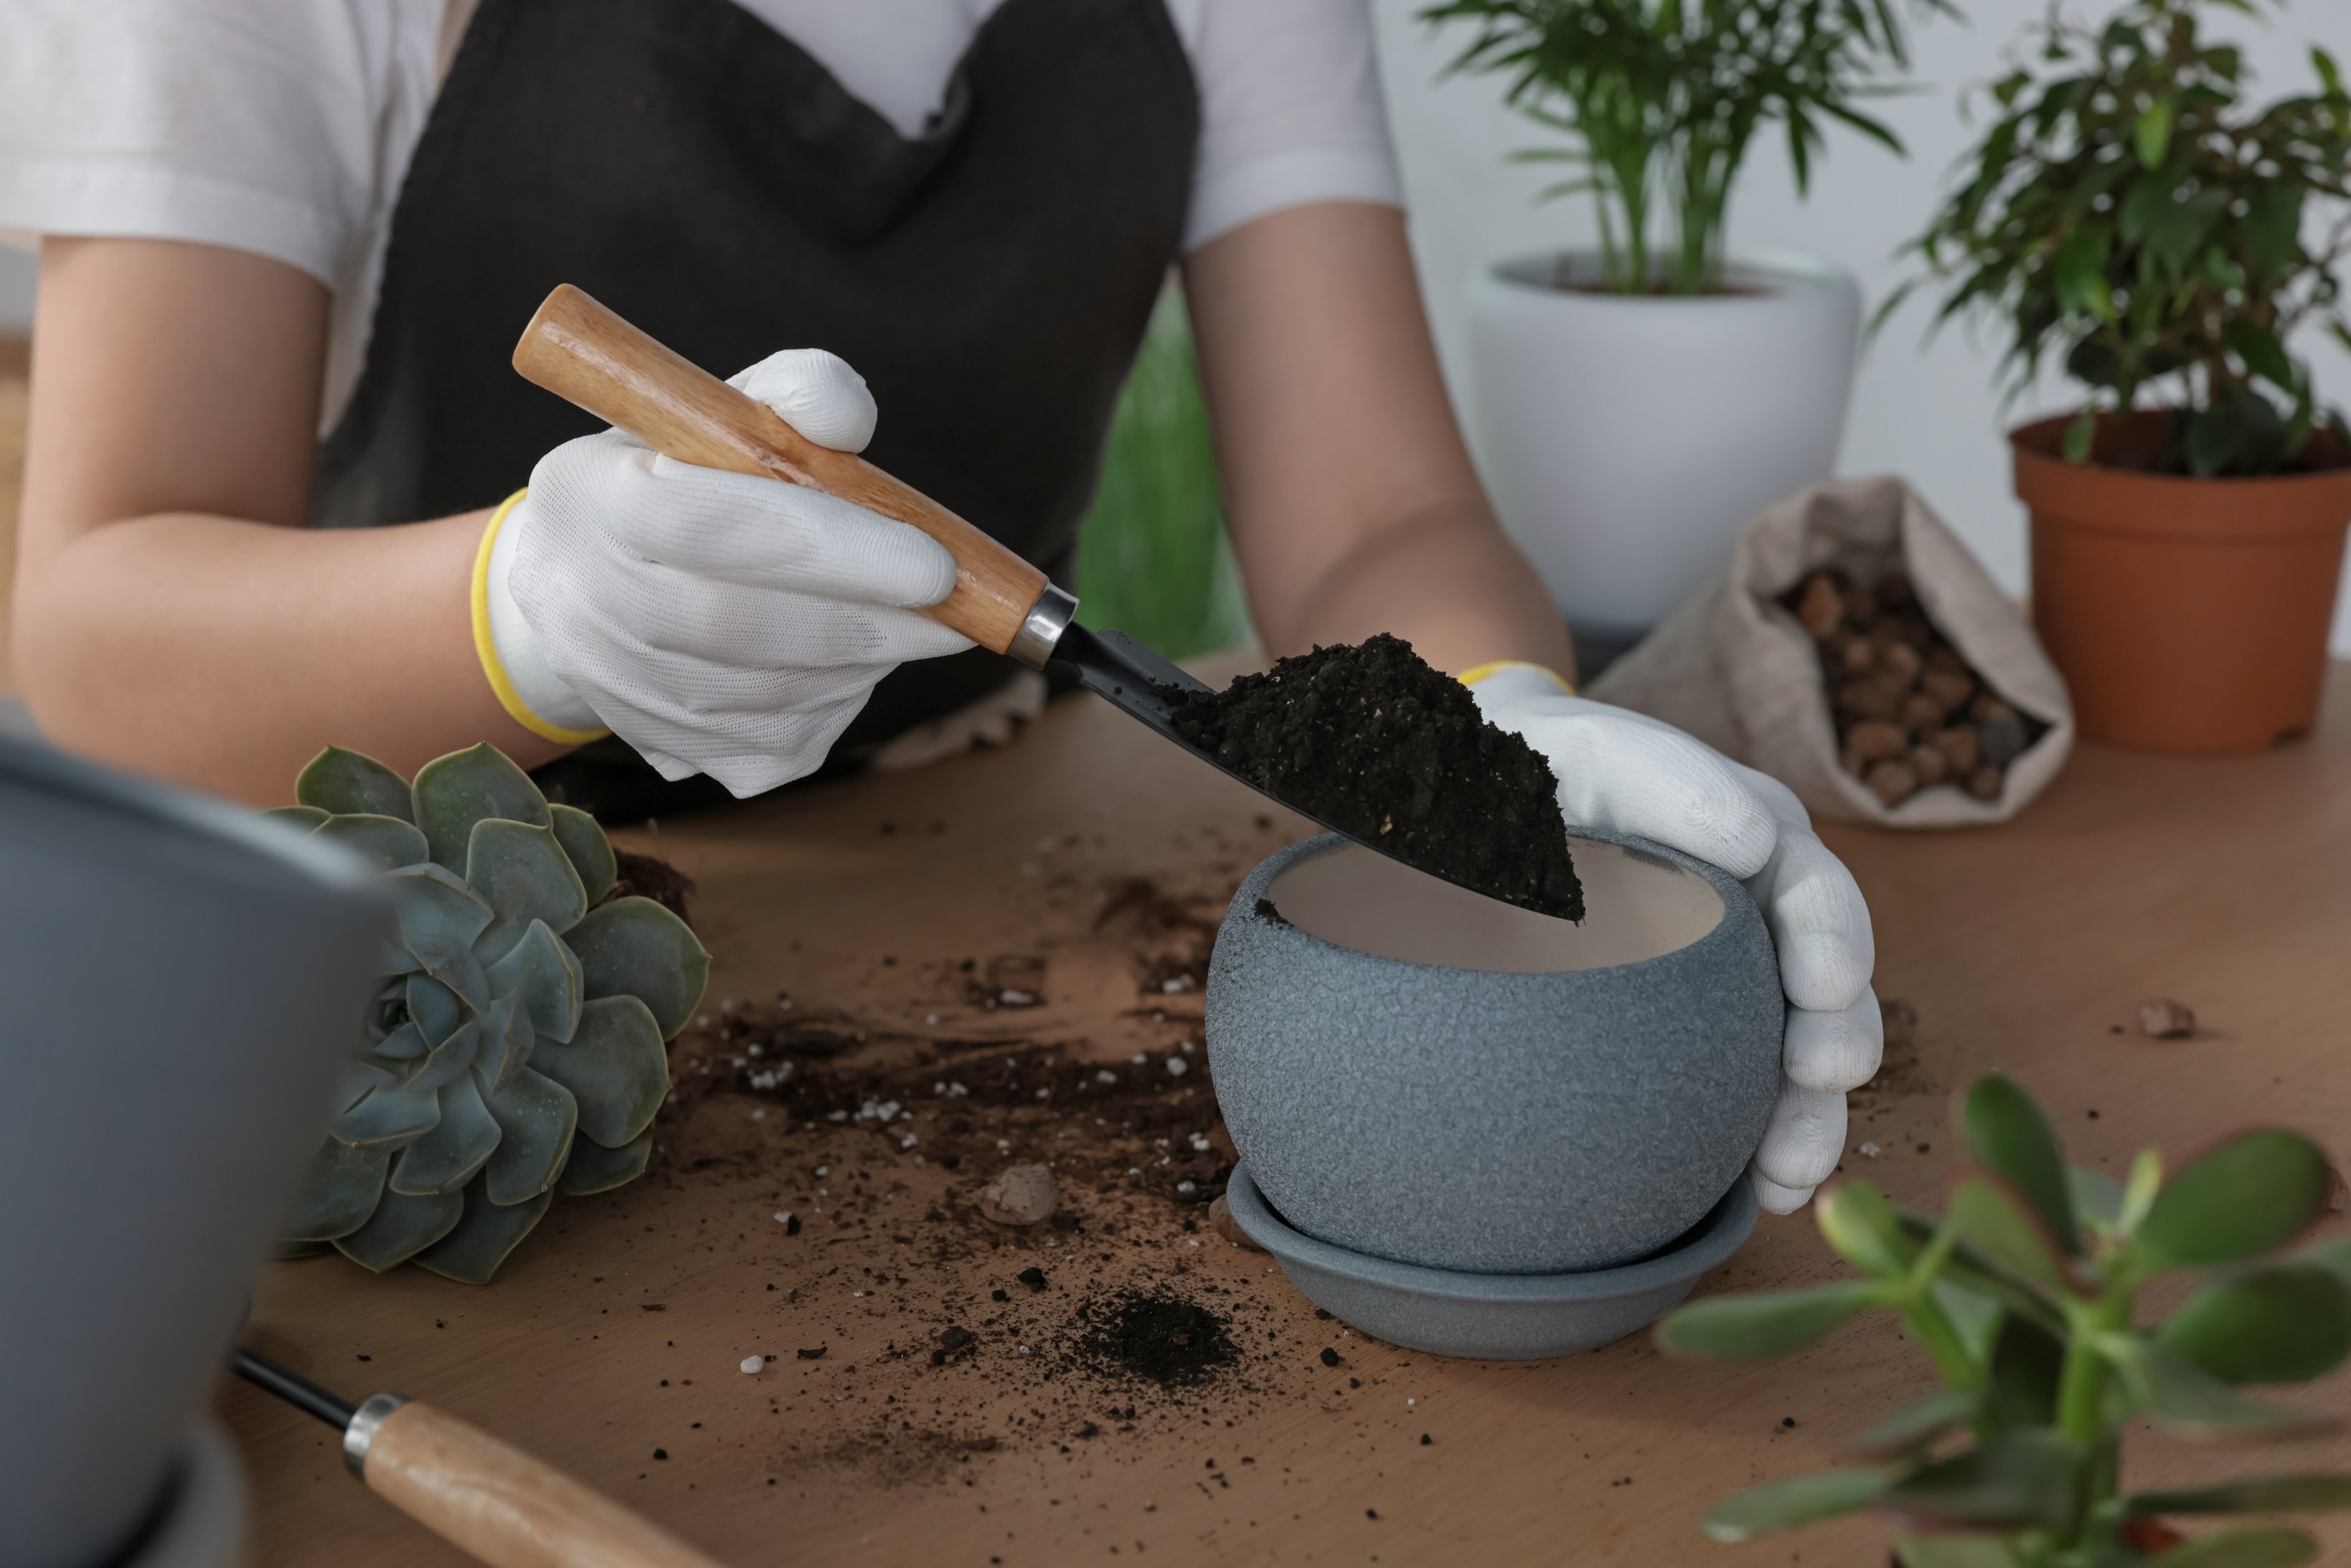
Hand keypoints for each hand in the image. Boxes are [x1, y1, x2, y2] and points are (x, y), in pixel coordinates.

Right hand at [482, 350, 970, 796]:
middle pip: (738, 626)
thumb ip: (796, 394)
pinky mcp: (665, 748)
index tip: (935, 561)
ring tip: (915, 624)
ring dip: (863, 662)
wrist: (591, 581)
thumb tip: (847, 423)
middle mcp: (584, 604)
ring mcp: (620, 689)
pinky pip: (777, 741)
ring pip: (768, 695)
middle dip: (868, 619)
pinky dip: (840, 702)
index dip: (831, 548)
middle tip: (955, 607)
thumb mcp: (722, 413)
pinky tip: (857, 660)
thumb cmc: (679, 478)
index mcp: (590, 498)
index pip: (711, 526)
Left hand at [1468, 665, 1879, 1213]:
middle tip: (1821, 1074)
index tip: (1824, 983)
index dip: (1831, 936)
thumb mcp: (1586, 747)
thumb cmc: (1534, 765)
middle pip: (1826, 984)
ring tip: (1788, 1170)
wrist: (1473, 804)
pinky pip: (1743, 1096)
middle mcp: (1758, 912)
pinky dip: (1757, 1147)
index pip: (1811, 885)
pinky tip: (1754, 1197)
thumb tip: (1755, 841)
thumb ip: (1662, 776)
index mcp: (1751, 834)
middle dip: (1836, 1036)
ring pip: (1796, 1054)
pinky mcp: (1696, 1037)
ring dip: (1807, 1116)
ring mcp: (1732, 982)